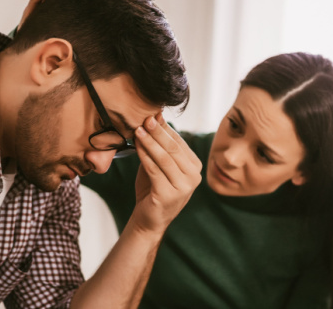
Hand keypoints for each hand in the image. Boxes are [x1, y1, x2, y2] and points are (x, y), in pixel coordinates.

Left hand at [131, 113, 202, 234]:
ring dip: (149, 142)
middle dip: (158, 132)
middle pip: (173, 148)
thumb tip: (155, 117)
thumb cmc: (153, 188)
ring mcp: (184, 187)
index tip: (151, 114)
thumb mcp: (158, 164)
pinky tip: (136, 146)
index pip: (179, 142)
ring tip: (138, 130)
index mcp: (195, 166)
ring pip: (164, 158)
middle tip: (145, 118)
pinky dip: (145, 156)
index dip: (164, 128)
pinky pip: (155, 170)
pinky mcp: (169, 195)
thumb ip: (158, 146)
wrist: (148, 219)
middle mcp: (194, 177)